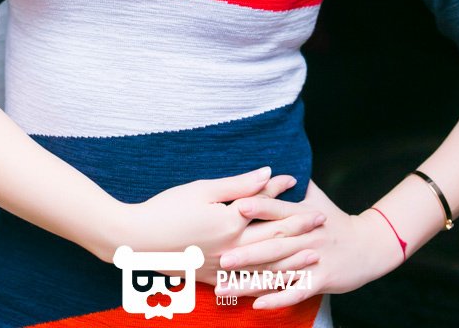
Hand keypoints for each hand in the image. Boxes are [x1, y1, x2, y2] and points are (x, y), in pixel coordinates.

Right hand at [113, 168, 321, 284]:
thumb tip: (269, 174)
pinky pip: (245, 284)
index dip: (289, 200)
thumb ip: (239, 185)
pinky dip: (265, 283)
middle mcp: (231, 249)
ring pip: (265, 267)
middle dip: (300, 232)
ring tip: (311, 256)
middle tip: (322, 224)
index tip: (306, 191)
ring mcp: (222, 268)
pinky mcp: (211, 279)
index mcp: (230, 224)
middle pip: (273, 241)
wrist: (136, 241)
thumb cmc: (166, 209)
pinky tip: (276, 283)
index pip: (268, 211)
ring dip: (291, 260)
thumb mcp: (203, 189)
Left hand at [215, 179, 404, 308]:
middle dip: (246, 251)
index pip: (278, 209)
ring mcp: (313, 259)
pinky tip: (258, 304)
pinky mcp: (321, 279)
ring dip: (252, 281)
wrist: (368, 245)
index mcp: (303, 214)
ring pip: (279, 272)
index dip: (258, 207)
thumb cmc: (336, 220)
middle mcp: (306, 236)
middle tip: (220, 257)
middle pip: (274, 244)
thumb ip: (296, 185)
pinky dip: (277, 298)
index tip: (234, 206)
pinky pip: (296, 291)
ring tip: (225, 287)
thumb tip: (273, 167)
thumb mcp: (318, 198)